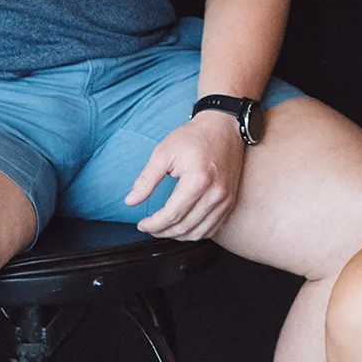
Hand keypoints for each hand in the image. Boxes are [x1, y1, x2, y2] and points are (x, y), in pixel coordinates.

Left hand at [125, 111, 247, 240]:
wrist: (224, 126)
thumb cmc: (194, 136)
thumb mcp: (164, 153)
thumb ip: (146, 180)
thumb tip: (131, 201)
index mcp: (198, 180)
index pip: (172, 215)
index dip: (153, 224)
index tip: (142, 224)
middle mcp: (216, 192)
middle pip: (185, 227)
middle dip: (162, 232)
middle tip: (150, 227)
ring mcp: (226, 198)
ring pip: (199, 233)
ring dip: (178, 235)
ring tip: (164, 229)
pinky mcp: (231, 199)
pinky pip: (213, 228)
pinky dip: (195, 233)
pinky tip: (183, 226)